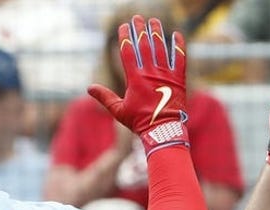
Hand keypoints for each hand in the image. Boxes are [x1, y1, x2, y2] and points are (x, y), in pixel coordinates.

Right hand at [89, 15, 188, 155]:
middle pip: (144, 46)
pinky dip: (179, 46)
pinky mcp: (179, 80)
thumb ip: (104, 97)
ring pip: (161, 49)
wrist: (164, 131)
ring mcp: (166, 75)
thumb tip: (89, 88)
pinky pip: (180, 58)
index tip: (123, 26)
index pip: (128, 52)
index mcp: (135, 79)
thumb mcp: (118, 111)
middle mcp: (150, 74)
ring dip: (157, 33)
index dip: (125, 37)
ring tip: (155, 21)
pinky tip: (177, 34)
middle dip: (140, 30)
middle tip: (137, 18)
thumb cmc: (140, 122)